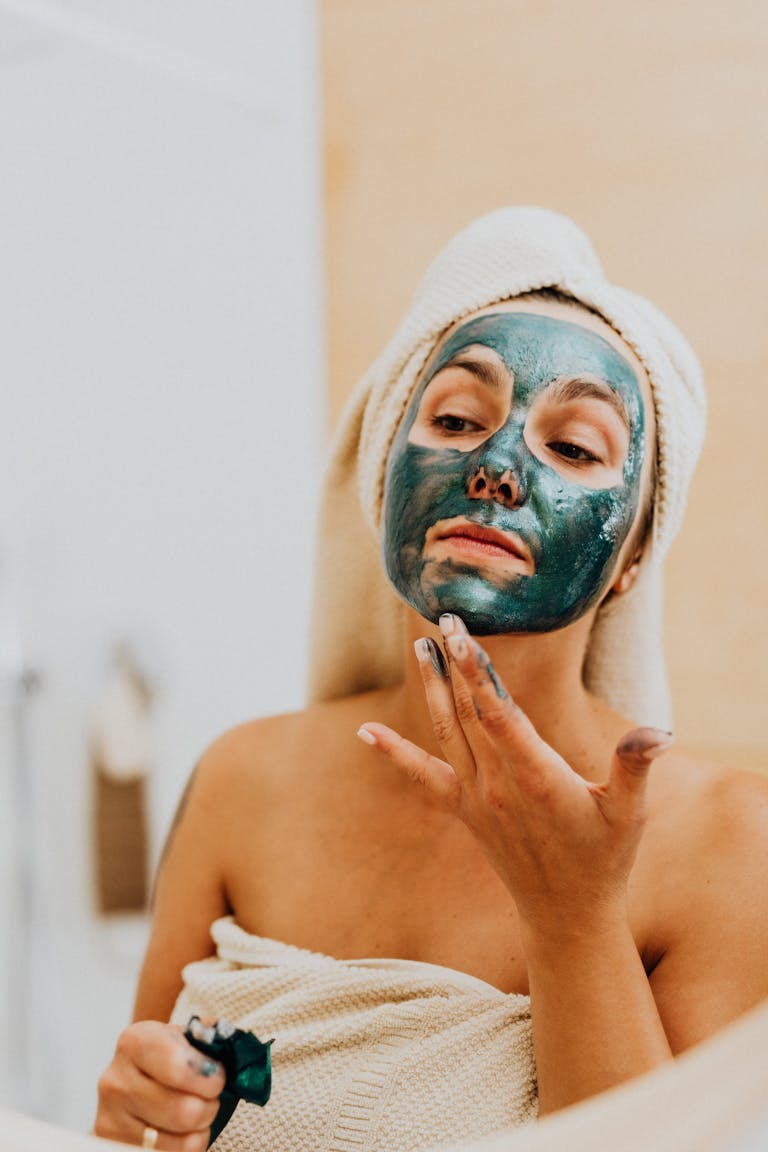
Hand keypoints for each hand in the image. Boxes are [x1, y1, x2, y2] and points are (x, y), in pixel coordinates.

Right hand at [95, 1020, 225, 1149]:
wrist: (133, 1074)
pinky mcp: (114, 1142)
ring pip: (180, 1141)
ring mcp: (111, 1117)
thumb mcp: (186, 1036)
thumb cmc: (167, 1054)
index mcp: (136, 1042)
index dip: (209, 1077)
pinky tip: (183, 1131)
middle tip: (211, 1097)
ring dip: (200, 1129)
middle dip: (209, 1106)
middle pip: (184, 1112)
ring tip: (198, 1112)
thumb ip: (211, 1037)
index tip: (218, 1076)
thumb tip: (232, 1044)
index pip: (180, 1068)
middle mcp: (116, 1080)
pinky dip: (187, 1145)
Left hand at [358, 613, 671, 937]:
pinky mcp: (463, 810)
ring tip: (421, 646)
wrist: (566, 915)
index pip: (498, 715)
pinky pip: (423, 775)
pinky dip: (394, 753)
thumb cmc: (603, 859)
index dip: (477, 673)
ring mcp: (475, 798)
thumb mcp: (630, 813)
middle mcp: (497, 785)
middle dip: (455, 663)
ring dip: (432, 687)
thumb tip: (659, 733)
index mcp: (537, 778)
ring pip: (445, 732)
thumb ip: (636, 767)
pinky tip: (367, 732)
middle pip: (468, 713)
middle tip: (444, 616)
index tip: (463, 634)